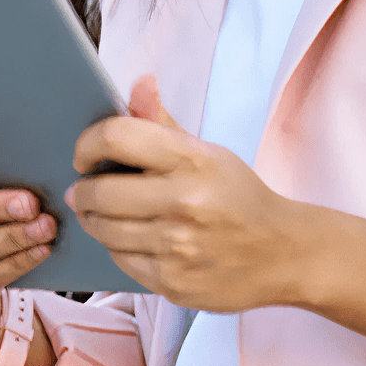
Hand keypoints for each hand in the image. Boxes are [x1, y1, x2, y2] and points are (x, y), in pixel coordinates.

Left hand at [66, 75, 301, 312]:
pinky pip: (120, 260)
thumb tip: (140, 83)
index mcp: (194, 159)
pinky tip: (129, 239)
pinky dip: (117, 248)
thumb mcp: (209, 152)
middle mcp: (184, 201)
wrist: (282, 253)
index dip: (88, 144)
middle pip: (100, 191)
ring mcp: (177, 246)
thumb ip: (164, 122)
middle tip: (83, 190)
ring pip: (104, 229)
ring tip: (101, 212)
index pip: (117, 136)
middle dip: (82, 190)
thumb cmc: (239, 196)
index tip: (84, 155)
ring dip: (94, 219)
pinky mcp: (172, 282)